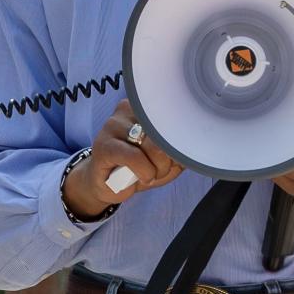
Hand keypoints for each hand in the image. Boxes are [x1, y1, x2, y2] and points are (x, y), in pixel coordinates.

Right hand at [65, 100, 183, 217]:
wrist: (107, 185)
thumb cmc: (139, 169)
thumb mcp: (167, 160)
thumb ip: (179, 150)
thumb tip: (189, 147)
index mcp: (146, 108)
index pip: (174, 117)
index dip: (179, 143)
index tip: (175, 158)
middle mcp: (129, 109)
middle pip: (165, 132)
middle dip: (168, 160)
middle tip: (161, 171)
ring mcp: (113, 125)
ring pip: (152, 145)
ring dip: (157, 168)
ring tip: (150, 175)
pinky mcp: (104, 145)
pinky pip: (135, 157)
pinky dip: (144, 172)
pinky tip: (142, 177)